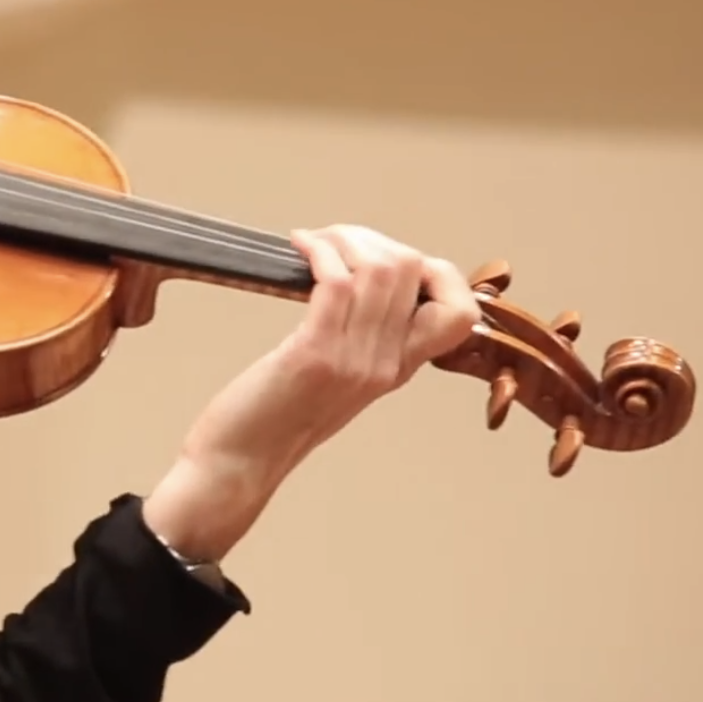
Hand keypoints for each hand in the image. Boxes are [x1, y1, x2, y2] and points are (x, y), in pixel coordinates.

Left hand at [142, 224, 481, 561]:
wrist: (241, 462)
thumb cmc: (276, 413)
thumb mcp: (339, 378)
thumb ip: (362, 339)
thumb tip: (359, 282)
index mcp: (398, 368)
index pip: (461, 312)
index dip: (437, 271)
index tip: (384, 259)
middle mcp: (386, 363)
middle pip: (415, 270)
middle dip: (370, 239)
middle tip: (331, 242)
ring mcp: (354, 359)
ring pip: (380, 268)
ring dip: (343, 239)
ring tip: (313, 243)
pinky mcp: (315, 354)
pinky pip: (335, 281)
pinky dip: (318, 251)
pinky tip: (297, 248)